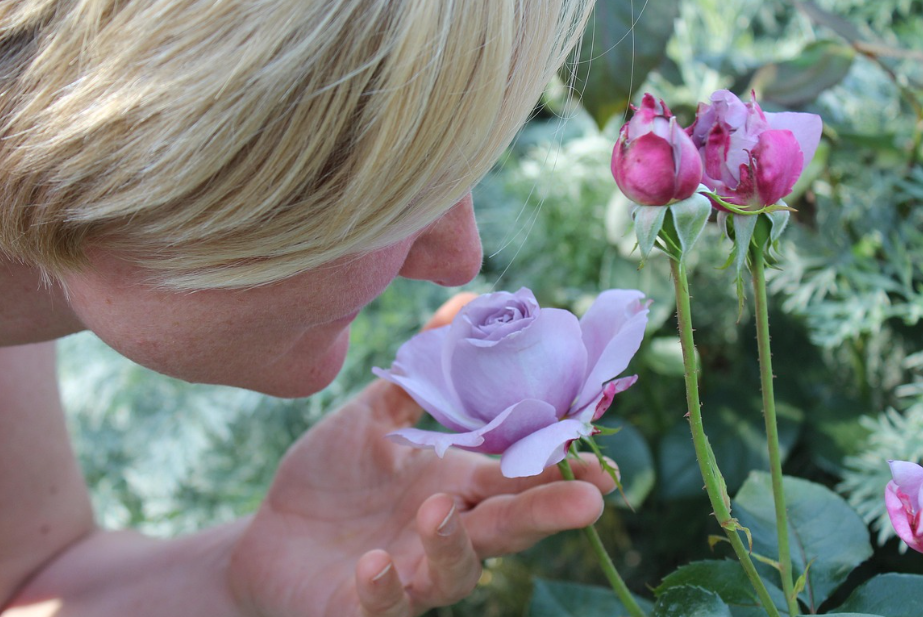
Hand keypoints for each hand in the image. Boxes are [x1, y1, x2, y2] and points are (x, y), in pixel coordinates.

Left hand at [227, 294, 615, 616]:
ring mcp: (409, 573)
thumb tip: (462, 307)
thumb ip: (418, 375)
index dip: (557, 472)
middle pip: (505, 526)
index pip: (515, 477)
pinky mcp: (364, 606)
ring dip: (453, 545)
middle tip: (587, 502)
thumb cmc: (330, 477)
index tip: (602, 464)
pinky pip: (385, 607)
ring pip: (454, 572)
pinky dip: (384, 589)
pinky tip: (371, 564)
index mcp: (453, 485)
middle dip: (545, 513)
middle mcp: (443, 532)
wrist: (270, 535)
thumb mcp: (372, 417)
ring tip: (438, 511)